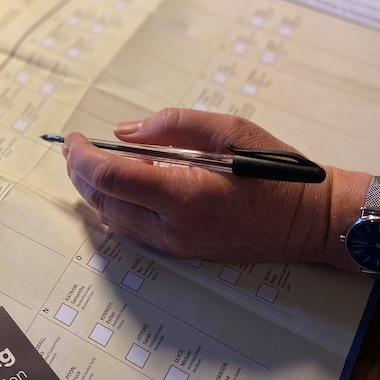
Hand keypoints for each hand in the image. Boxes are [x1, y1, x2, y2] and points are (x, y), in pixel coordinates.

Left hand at [62, 107, 369, 265]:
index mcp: (186, 195)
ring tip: (87, 162)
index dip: (83, 156)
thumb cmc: (274, 172)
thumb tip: (123, 132)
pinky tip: (115, 186)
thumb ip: (171, 126)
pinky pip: (129, 230)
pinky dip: (113, 205)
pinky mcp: (177, 252)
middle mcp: (173, 228)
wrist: (306, 222)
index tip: (74, 138)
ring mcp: (174, 246)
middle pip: (103, 201)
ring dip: (92, 191)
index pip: (111, 177)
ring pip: (111, 219)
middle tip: (74, 148)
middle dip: (80, 172)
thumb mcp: (228, 131)